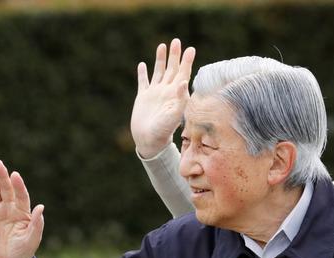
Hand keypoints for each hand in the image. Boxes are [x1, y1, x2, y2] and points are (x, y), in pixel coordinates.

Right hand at [0, 160, 43, 257]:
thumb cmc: (24, 249)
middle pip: (7, 189)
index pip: (21, 194)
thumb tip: (41, 207)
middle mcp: (11, 208)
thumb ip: (36, 223)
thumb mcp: (32, 238)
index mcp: (24, 211)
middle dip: (2, 176)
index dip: (18, 185)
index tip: (15, 174)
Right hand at [131, 38, 195, 158]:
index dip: (187, 61)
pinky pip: (143, 82)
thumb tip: (184, 81)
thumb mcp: (175, 114)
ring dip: (161, 59)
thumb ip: (181, 98)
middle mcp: (166, 91)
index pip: (183, 74)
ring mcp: (154, 93)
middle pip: (172, 69)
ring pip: (158, 72)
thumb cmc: (164, 130)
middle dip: (174, 56)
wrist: (150, 141)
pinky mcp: (143, 97)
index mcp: (175, 94)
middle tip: (177, 41)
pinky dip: (143, 73)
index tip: (191, 49)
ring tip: (162, 46)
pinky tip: (142, 64)